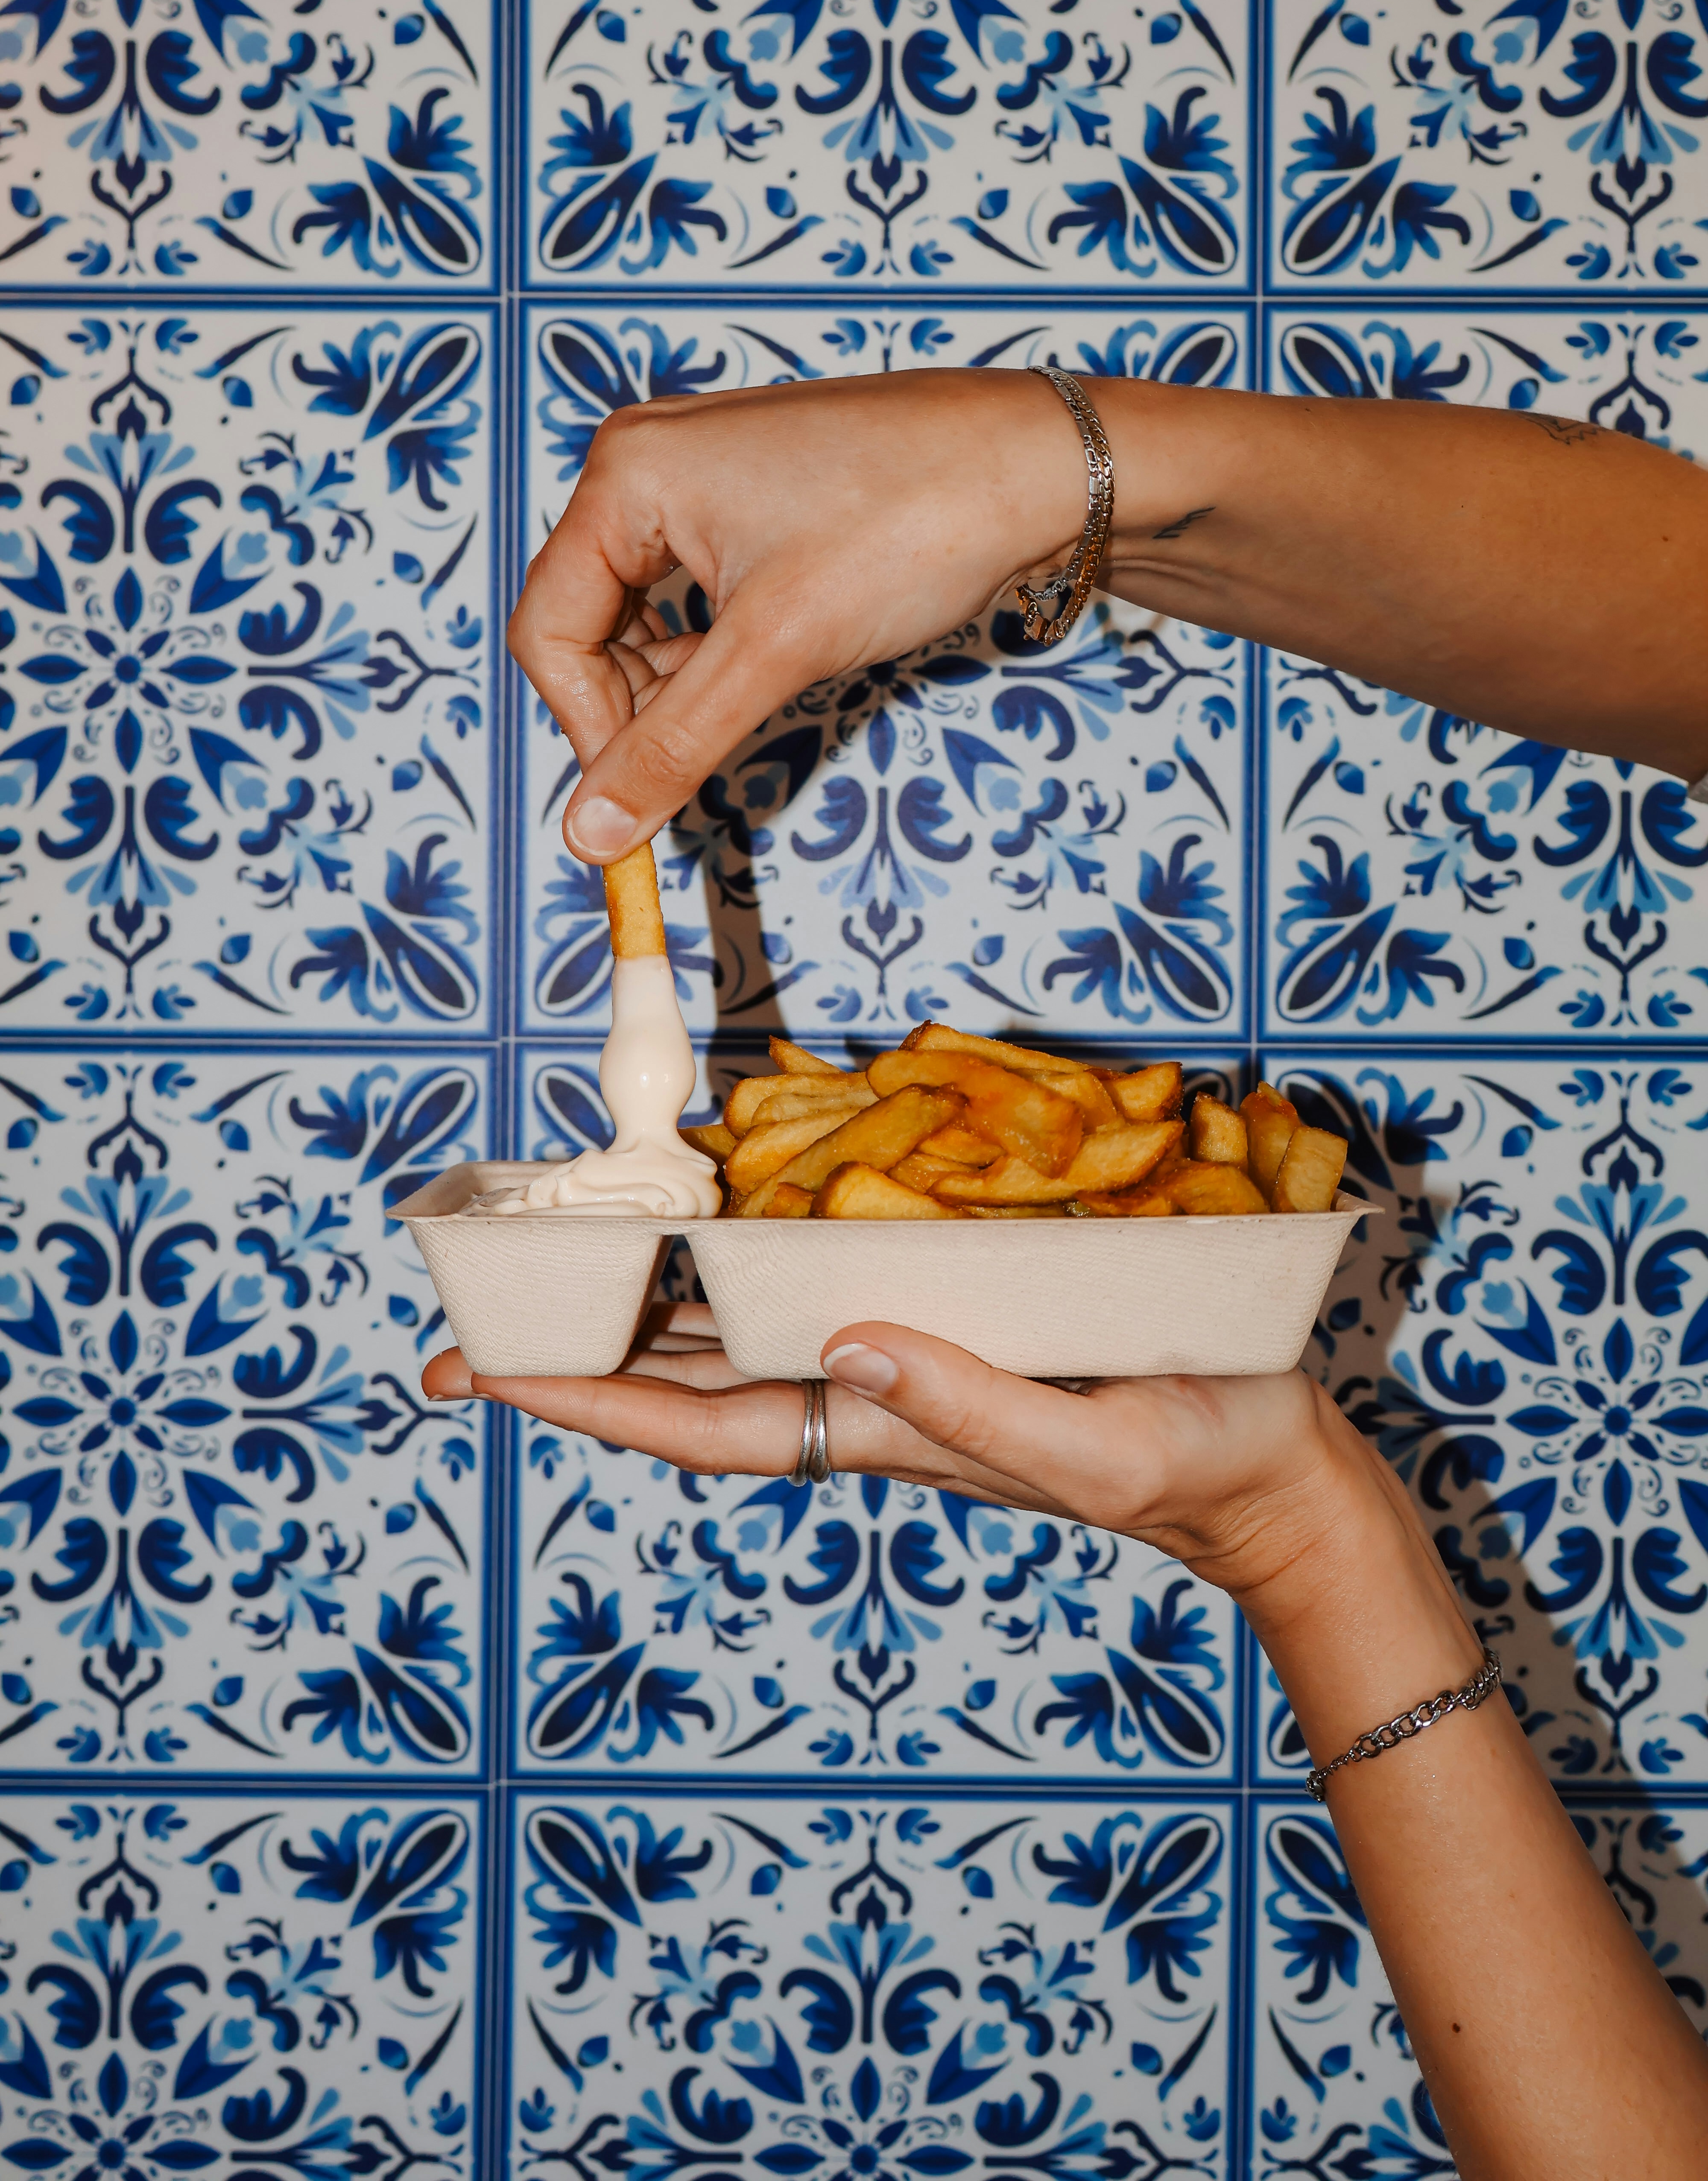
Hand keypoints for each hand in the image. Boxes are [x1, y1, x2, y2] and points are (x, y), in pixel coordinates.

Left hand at [422, 1306, 1418, 1619]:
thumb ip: (966, 1404)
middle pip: (687, 1379)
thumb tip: (844, 1344)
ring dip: (637, 1305)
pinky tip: (700, 1223)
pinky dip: (735, 1262)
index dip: (584, 1398)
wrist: (1261, 1464)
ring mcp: (897, 1354)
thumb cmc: (1185, 1458)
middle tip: (461, 1317)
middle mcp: (866, 1392)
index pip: (697, 1426)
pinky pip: (807, 1287)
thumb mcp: (1084, 1445)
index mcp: (881, 1433)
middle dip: (574, 1352)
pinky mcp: (943, 1312)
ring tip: (541, 1267)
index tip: (481, 1372)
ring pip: (733, 1332)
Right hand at [507, 370, 1088, 859]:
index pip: (550, 630)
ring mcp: (700, 477)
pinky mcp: (752, 501)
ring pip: (645, 616)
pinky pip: (696, 594)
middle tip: (690, 772)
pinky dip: (716, 653)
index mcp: (625, 474)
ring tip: (752, 709)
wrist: (1041, 467)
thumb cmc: (913, 524)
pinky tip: (762, 677)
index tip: (631, 805)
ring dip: (679, 686)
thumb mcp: (777, 651)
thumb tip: (591, 835)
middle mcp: (646, 462)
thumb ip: (671, 745)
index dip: (585, 730)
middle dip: (634, 708)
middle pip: (588, 623)